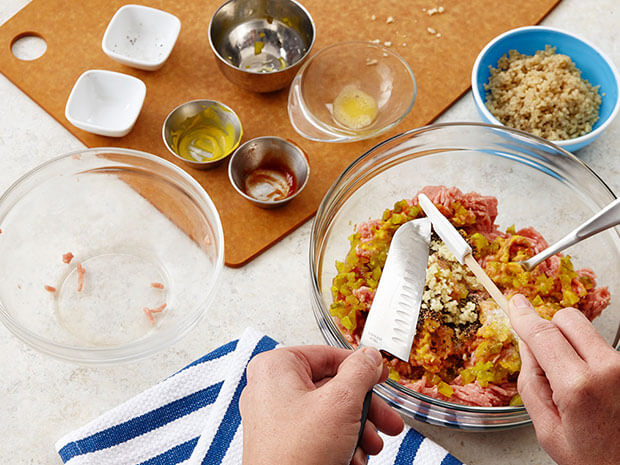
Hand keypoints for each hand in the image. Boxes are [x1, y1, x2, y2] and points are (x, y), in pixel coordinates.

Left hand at [240, 345, 403, 464]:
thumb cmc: (296, 454)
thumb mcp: (341, 402)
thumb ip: (360, 372)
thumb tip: (369, 357)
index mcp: (276, 368)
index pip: (328, 355)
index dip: (361, 366)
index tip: (381, 375)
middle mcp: (271, 389)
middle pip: (332, 388)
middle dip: (365, 409)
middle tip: (387, 420)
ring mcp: (275, 417)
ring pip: (329, 413)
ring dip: (357, 431)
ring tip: (370, 446)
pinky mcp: (283, 442)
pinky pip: (319, 433)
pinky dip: (341, 445)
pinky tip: (353, 459)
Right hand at [508, 294, 619, 464]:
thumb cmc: (595, 460)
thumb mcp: (548, 430)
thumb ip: (531, 383)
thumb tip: (526, 346)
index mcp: (578, 386)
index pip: (543, 334)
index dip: (524, 317)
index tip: (515, 304)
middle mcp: (608, 368)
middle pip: (568, 319)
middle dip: (549, 329)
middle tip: (545, 358)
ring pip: (586, 332)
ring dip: (571, 345)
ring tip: (573, 382)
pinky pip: (601, 348)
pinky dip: (588, 357)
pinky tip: (591, 387)